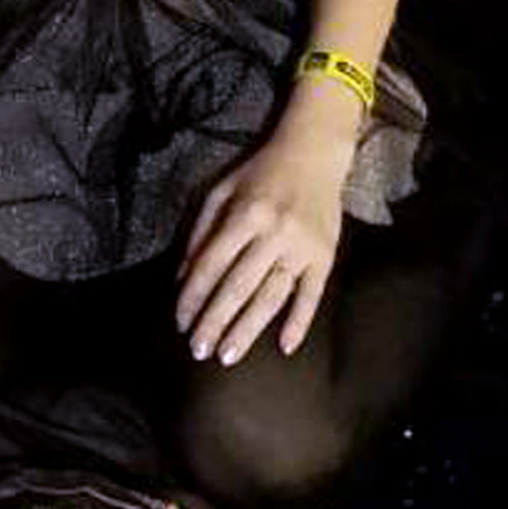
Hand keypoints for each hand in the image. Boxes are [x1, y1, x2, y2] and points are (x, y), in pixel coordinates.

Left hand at [175, 121, 354, 365]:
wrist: (314, 153)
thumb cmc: (260, 172)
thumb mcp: (221, 190)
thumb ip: (201, 230)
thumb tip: (183, 277)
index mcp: (245, 213)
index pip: (212, 263)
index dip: (193, 295)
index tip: (181, 322)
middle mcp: (274, 232)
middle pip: (239, 285)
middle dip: (215, 321)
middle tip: (199, 350)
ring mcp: (302, 246)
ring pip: (272, 296)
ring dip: (249, 328)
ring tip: (228, 355)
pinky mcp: (326, 256)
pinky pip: (312, 294)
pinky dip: (300, 321)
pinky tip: (285, 346)